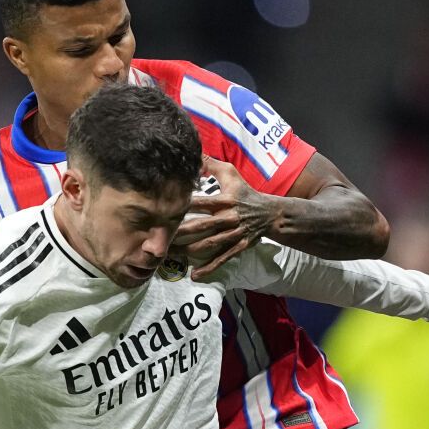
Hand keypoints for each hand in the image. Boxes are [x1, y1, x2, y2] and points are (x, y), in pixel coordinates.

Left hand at [173, 155, 277, 277]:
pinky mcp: (237, 246)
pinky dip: (209, 268)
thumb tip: (194, 153)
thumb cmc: (246, 192)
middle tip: (158, 238)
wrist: (270, 213)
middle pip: (200, 226)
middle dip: (179, 233)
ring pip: (208, 244)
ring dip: (188, 251)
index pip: (200, 203)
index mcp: (224, 200)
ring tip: (168, 255)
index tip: (163, 210)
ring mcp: (232, 234)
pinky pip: (222, 258)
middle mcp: (228, 218)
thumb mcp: (232, 174)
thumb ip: (212, 165)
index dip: (183, 206)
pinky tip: (195, 275)